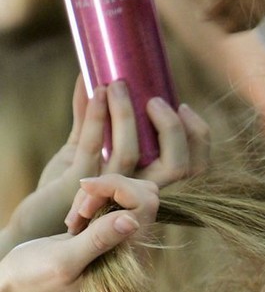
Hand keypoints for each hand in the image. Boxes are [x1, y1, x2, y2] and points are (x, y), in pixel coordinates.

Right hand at [0, 174, 157, 291]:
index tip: (86, 190)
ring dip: (98, 195)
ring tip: (74, 219)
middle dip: (111, 189)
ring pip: (127, 193)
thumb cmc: (35, 279)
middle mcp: (129, 245)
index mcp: (127, 255)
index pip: (144, 203)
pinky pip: (111, 201)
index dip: (117, 187)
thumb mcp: (64, 260)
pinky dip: (92, 200)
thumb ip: (98, 240)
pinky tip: (74, 221)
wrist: (16, 286)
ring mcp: (118, 237)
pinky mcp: (104, 231)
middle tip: (81, 209)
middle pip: (142, 193)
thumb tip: (132, 221)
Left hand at [2, 77, 208, 250]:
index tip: (183, 105)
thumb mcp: (87, 148)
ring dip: (124, 113)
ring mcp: (110, 192)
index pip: (195, 167)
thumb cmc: (67, 186)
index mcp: (153, 183)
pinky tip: (94, 92)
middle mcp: (139, 192)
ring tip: (115, 84)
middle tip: (153, 100)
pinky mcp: (80, 187)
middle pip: (178, 168)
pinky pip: (93, 148)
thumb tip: (96, 75)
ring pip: (130, 154)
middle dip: (172, 129)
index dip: (199, 137)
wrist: (38, 217)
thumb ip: (94, 118)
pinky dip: (95, 117)